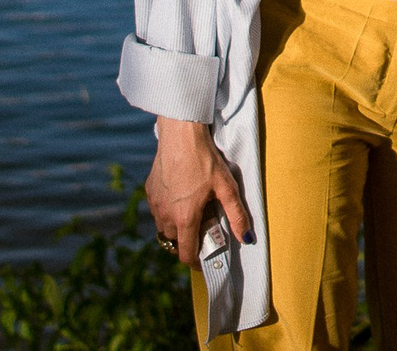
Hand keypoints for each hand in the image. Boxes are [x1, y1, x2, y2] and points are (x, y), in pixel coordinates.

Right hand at [145, 117, 249, 260]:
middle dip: (188, 240)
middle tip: (203, 227)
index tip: (203, 259)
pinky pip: (157, 211)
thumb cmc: (205, 160)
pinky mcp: (149, 192)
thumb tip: (247, 238)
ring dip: (176, 226)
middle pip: (174, 240)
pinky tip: (180, 195)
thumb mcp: (226, 187)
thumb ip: (237, 215)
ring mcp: (155, 204)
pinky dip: (167, 211)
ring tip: (192, 211)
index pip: (185, 253)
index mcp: (185, 218)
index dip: (195, 261)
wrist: (181, 135)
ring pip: (163, 227)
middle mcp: (165, 215)